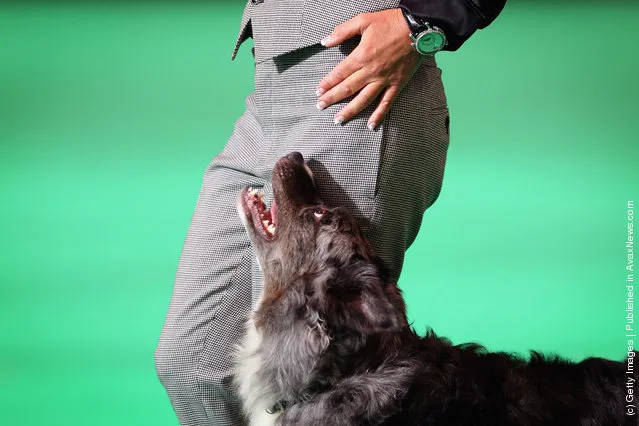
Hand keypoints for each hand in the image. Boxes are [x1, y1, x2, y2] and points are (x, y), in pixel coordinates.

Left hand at [316, 8, 424, 129]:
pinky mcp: (397, 84)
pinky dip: (379, 115)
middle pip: (347, 89)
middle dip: (332, 99)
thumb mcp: (363, 20)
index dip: (327, 83)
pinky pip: (387, 103)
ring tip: (338, 120)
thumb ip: (342, 31)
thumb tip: (325, 41)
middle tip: (320, 106)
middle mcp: (371, 72)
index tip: (318, 91)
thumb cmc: (391, 22)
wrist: (419, 28)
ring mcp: (384, 80)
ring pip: (364, 100)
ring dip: (350, 111)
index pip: (339, 73)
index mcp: (361, 56)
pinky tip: (371, 126)